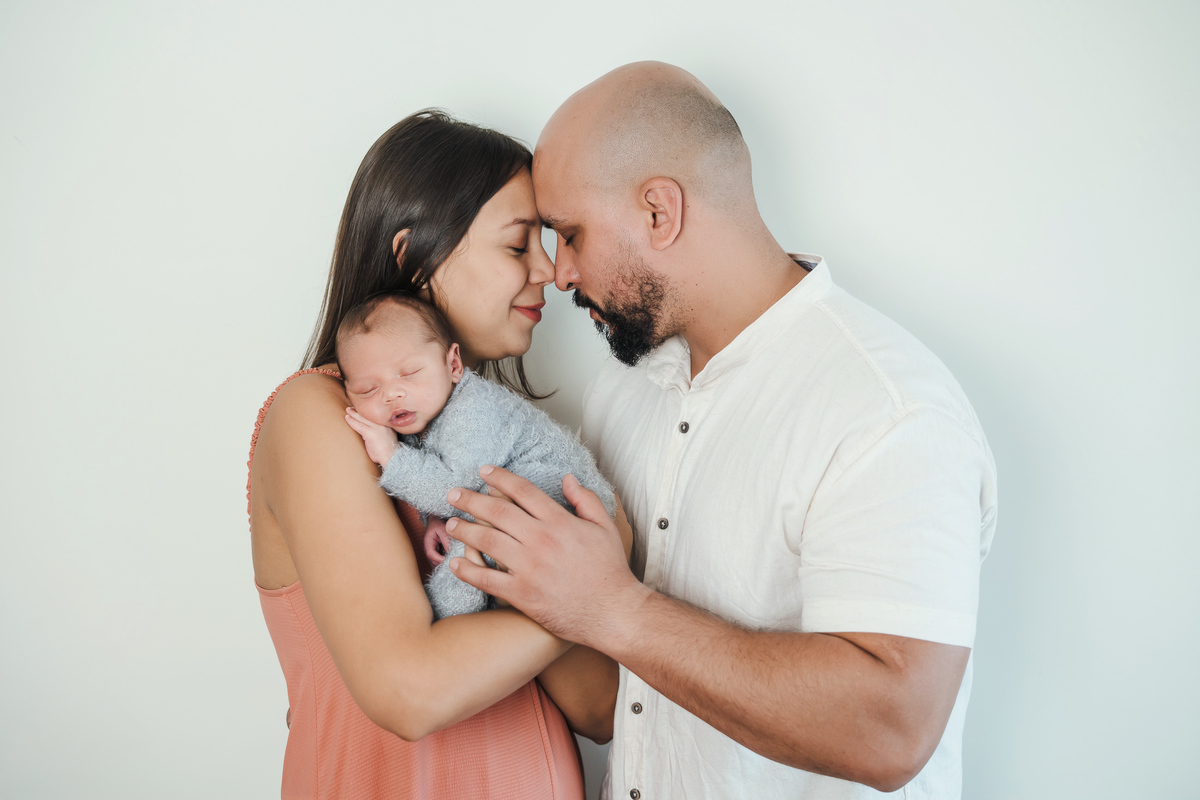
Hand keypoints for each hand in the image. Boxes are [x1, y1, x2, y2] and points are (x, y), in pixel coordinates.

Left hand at [344, 407, 397, 466]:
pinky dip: (352, 422)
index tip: (362, 411)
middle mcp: (382, 424)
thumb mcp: (385, 438)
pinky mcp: (370, 433)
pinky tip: (347, 418)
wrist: (392, 457)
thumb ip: (379, 433)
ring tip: (347, 410)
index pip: (374, 417)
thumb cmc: (388, 452)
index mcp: (386, 425)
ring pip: (362, 419)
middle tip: (352, 408)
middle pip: (368, 416)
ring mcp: (376, 428)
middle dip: (360, 411)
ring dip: (354, 414)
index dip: (367, 414)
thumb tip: (368, 434)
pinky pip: (358, 426)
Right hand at [423, 516, 451, 565]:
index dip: (440, 559)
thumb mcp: (443, 528)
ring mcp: (433, 553)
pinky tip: (452, 555)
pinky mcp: (437, 554)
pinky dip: (446, 560)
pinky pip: (441, 561)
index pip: (431, 555)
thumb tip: (450, 551)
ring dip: (445, 562)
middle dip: (443, 561)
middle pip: (434, 562)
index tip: (450, 558)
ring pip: (437, 564)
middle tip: (454, 558)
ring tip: (453, 555)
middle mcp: (429, 550)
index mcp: (427, 543)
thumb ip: (446, 540)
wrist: (437, 520)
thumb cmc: (438, 523)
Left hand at [444, 466, 647, 649]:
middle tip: (453, 493)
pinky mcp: (522, 594)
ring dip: (464, 530)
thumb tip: (567, 478)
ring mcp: (529, 568)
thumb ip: (586, 499)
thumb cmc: (610, 570)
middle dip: (471, 499)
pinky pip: (487, 579)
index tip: (484, 471)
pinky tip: (454, 563)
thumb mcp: (605, 527)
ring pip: (487, 541)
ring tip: (451, 523)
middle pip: (497, 512)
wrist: (613, 612)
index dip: (500, 478)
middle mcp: (540, 540)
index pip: (522, 491)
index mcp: (560, 522)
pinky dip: (467, 570)